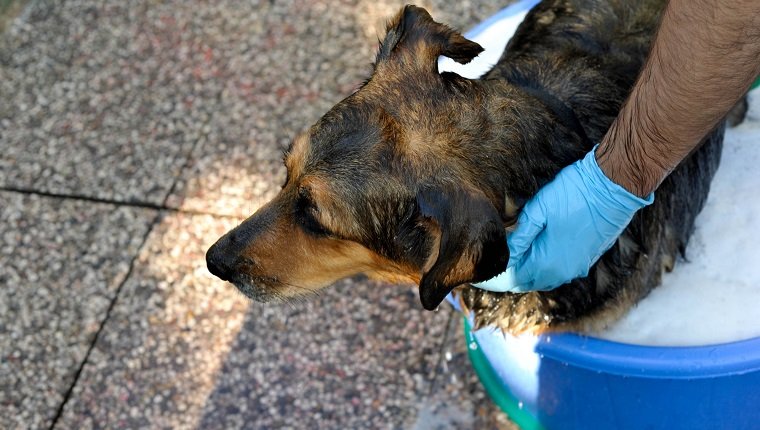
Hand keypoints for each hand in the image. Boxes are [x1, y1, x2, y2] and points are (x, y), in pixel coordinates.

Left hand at [474, 148, 653, 292]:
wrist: (614, 187)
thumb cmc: (574, 194)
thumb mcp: (537, 211)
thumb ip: (519, 236)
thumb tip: (502, 253)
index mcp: (547, 264)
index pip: (510, 280)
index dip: (491, 279)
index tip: (475, 275)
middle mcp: (562, 273)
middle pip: (524, 282)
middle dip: (505, 276)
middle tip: (487, 265)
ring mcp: (576, 267)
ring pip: (541, 277)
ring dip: (523, 271)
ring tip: (505, 258)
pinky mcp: (585, 259)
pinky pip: (556, 270)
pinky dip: (540, 266)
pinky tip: (530, 252)